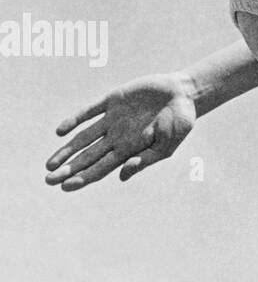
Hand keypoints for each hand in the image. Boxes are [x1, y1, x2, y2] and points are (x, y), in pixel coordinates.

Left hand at [45, 73, 197, 190]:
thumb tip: (121, 176)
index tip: (65, 187)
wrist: (184, 94)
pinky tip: (61, 131)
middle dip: (68, 169)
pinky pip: (89, 111)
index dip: (83, 178)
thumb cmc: (180, 123)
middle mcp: (117, 137)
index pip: (101, 168)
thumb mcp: (167, 146)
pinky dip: (75, 120)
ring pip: (83, 138)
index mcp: (130, 150)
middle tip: (48, 180)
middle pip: (87, 157)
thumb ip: (145, 160)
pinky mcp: (113, 100)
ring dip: (66, 150)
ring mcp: (113, 119)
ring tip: (49, 164)